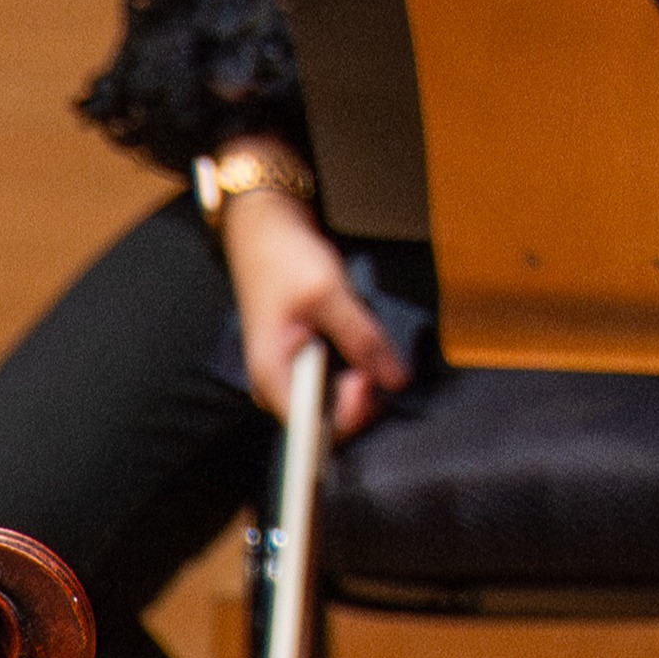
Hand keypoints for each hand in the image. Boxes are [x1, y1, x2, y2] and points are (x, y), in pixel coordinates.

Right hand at [216, 183, 408, 437]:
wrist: (264, 228)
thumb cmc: (281, 258)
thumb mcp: (327, 294)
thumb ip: (362, 338)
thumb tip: (394, 377)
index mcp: (272, 376)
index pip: (314, 429)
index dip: (349, 414)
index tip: (367, 379)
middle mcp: (277, 384)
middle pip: (327, 419)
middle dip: (361, 396)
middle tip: (376, 358)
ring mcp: (290, 372)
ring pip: (335, 398)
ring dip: (360, 378)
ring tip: (364, 341)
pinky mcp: (303, 359)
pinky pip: (334, 379)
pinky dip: (354, 364)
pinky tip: (356, 339)